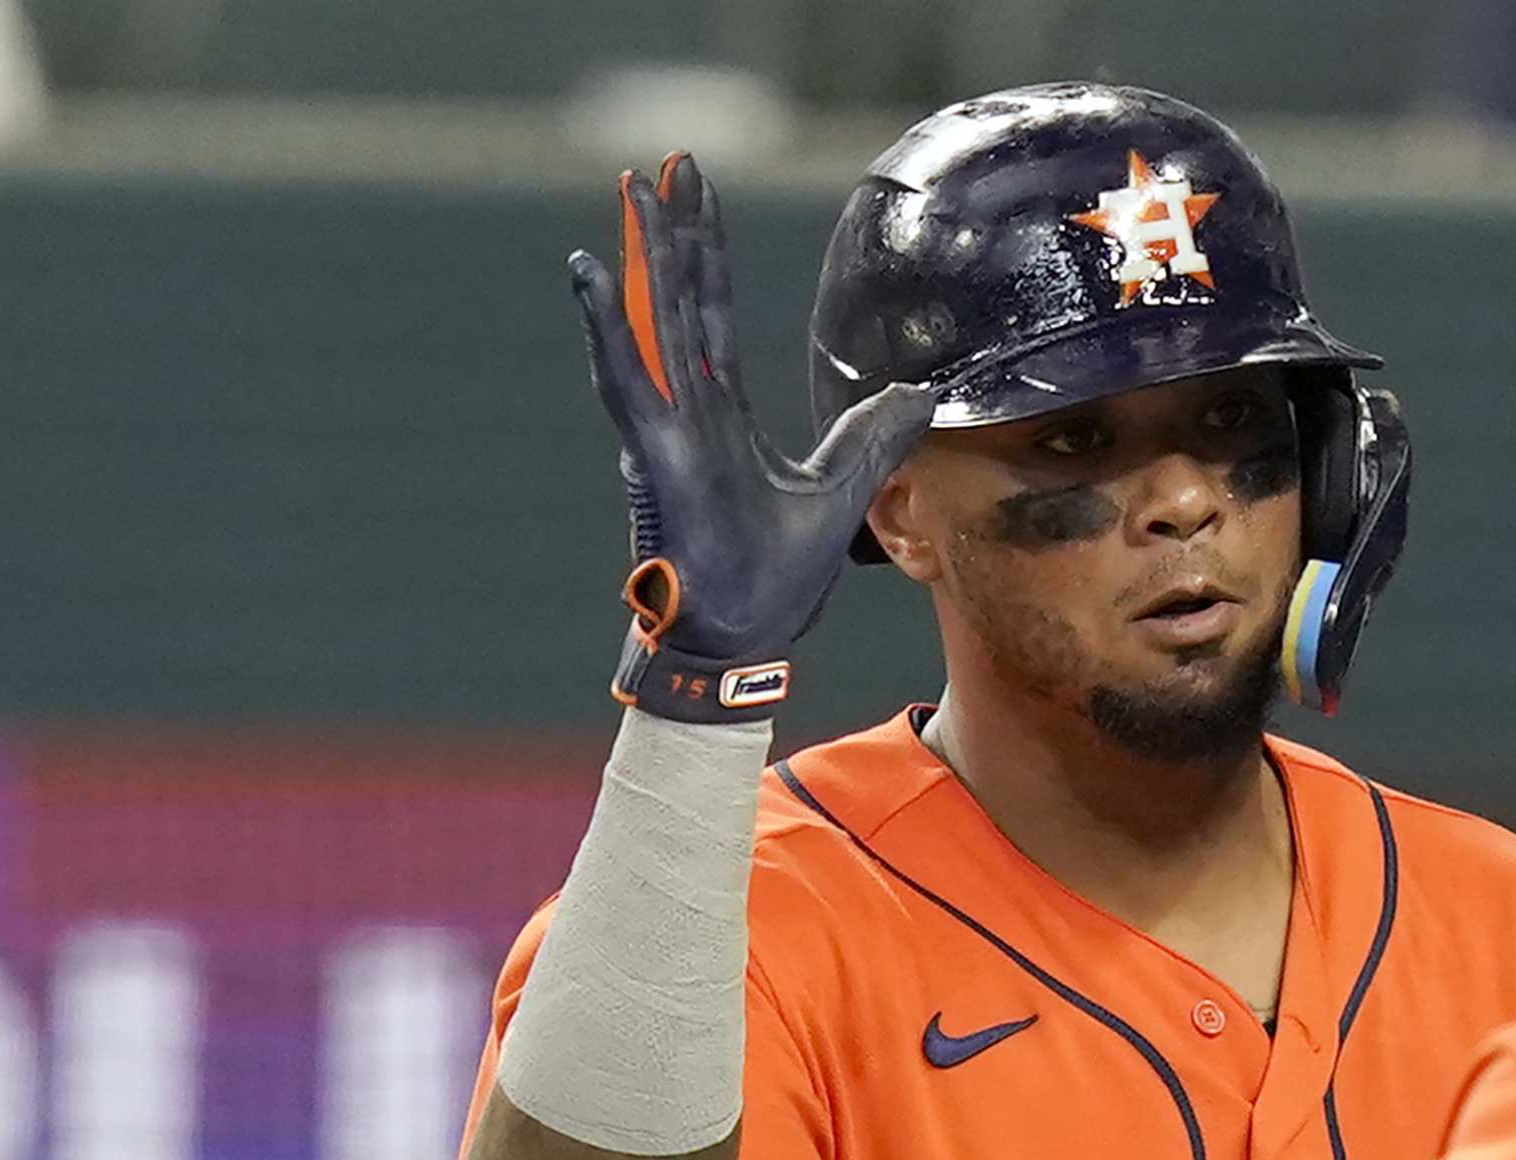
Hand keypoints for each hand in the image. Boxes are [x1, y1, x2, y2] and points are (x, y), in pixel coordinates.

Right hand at [569, 153, 932, 721]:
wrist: (747, 639)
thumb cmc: (776, 579)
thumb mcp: (845, 489)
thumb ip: (877, 435)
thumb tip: (922, 392)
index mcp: (723, 413)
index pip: (714, 312)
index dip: (705, 250)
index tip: (693, 190)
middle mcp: (689, 409)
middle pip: (681, 299)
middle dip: (673, 230)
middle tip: (661, 163)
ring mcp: (668, 428)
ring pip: (651, 321)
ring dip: (642, 255)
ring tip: (629, 188)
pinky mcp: (658, 456)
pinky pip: (627, 380)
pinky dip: (608, 326)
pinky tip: (592, 273)